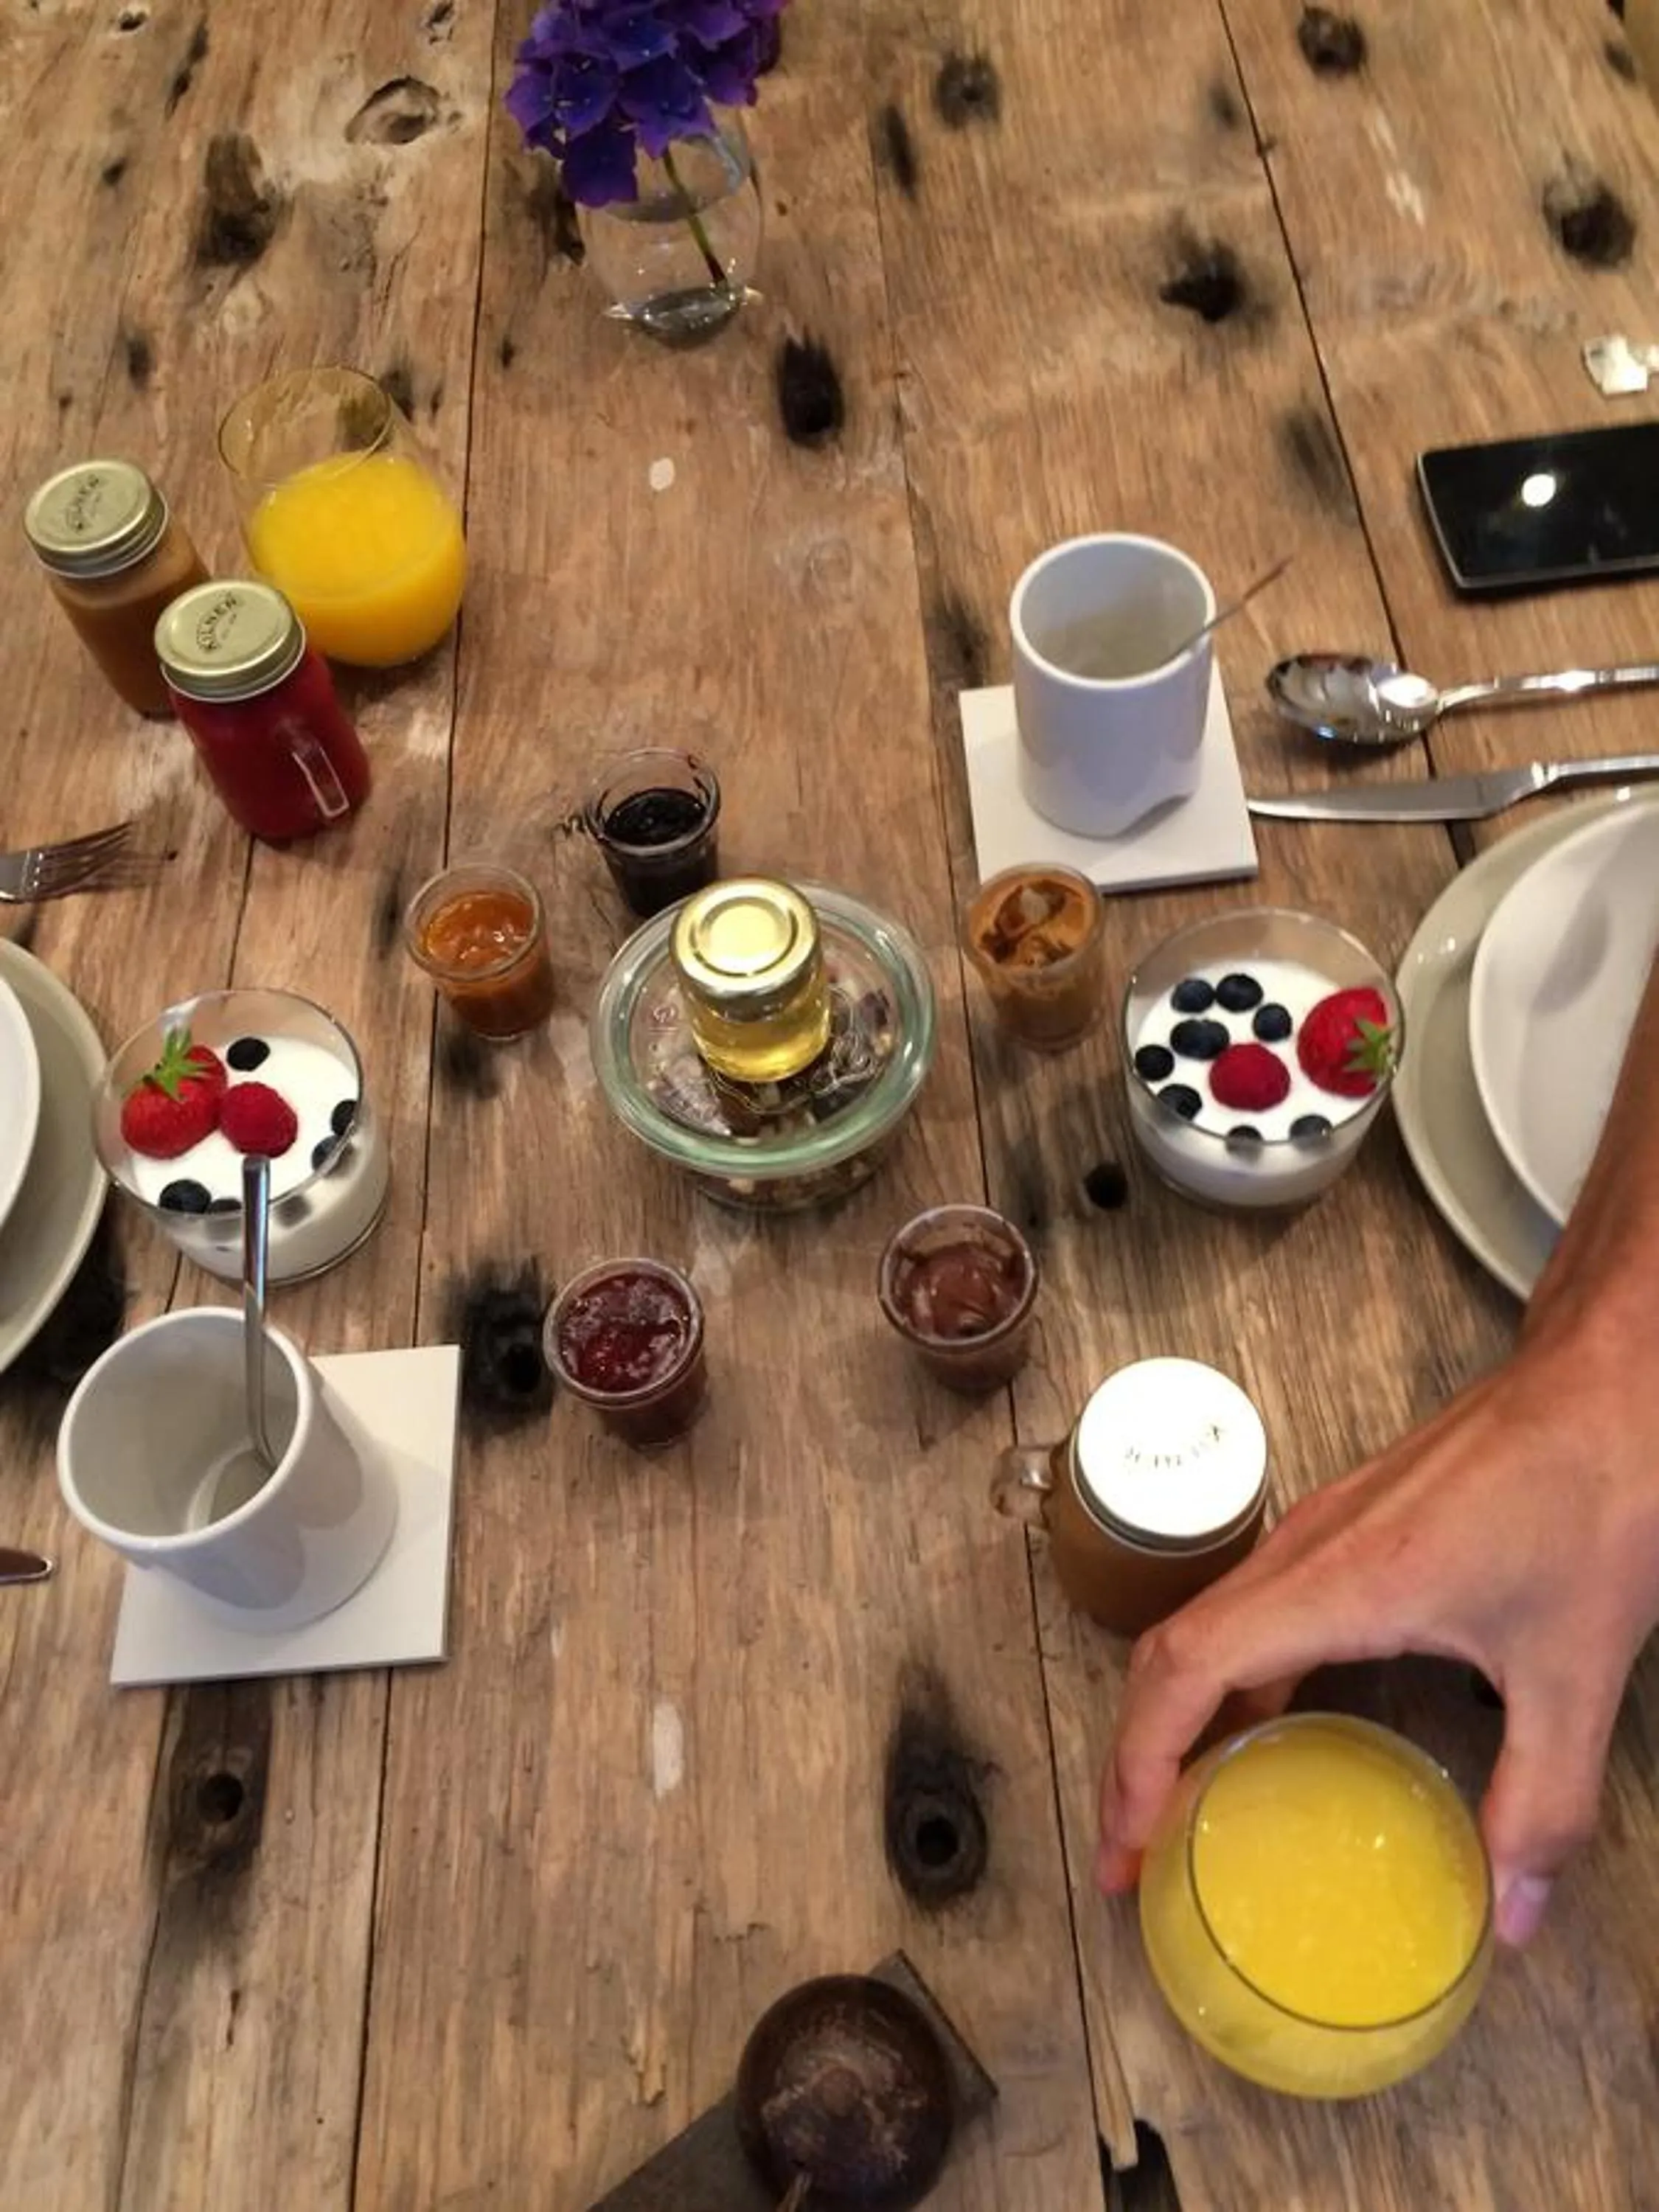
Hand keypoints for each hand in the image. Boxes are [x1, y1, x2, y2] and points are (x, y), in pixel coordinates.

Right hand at [1095, 1316, 1658, 1946]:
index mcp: (1339, 1581)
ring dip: (1174, 1714)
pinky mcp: (1349, 1525)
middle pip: (1172, 1649)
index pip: (1190, 1667)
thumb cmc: (1589, 1496)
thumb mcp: (1577, 1668)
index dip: (1140, 1760)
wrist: (1607, 1385)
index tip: (1125, 1844)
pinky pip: (1254, 1609)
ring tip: (1177, 1806)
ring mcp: (1321, 1531)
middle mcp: (1307, 1550)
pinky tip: (1264, 1729)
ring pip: (1207, 1624)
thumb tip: (1517, 1913)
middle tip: (1130, 1854)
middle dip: (1134, 1756)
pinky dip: (1228, 1678)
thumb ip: (1543, 1798)